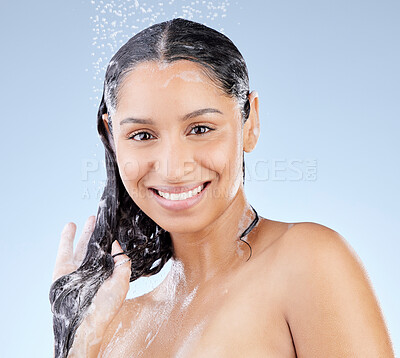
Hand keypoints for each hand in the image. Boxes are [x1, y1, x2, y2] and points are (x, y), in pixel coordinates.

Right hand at [52, 216, 131, 356]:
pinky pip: (65, 249)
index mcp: (107, 272)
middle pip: (96, 246)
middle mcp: (92, 269)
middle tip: (102, 219)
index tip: (114, 227)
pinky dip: (66, 237)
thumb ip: (122, 262)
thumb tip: (116, 244)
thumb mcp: (122, 282)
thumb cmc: (105, 306)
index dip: (111, 240)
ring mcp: (77, 268)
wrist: (84, 322)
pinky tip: (70, 226)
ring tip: (91, 218)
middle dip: (99, 232)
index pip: (109, 252)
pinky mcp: (63, 269)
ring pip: (81, 245)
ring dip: (86, 231)